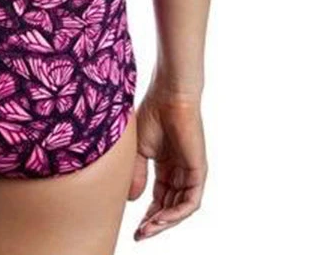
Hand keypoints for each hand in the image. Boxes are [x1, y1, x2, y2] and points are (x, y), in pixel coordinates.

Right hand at [128, 86, 206, 240]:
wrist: (168, 97)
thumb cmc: (151, 115)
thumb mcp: (137, 150)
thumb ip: (136, 175)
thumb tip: (131, 200)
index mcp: (165, 165)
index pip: (158, 198)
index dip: (147, 213)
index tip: (134, 227)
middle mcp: (179, 172)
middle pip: (169, 206)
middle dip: (154, 223)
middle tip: (140, 235)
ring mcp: (190, 172)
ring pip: (179, 208)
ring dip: (163, 222)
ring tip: (146, 230)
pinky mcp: (198, 171)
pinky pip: (190, 201)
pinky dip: (176, 214)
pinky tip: (161, 219)